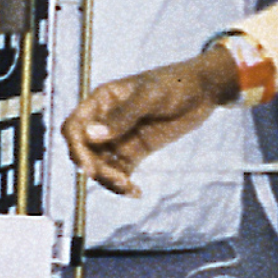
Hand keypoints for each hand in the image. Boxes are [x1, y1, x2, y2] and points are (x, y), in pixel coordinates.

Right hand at [65, 47, 238, 196]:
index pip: (74, 127)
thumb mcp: (149, 97)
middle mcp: (105, 120)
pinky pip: (120, 171)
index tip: (90, 168)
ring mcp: (119, 137)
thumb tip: (91, 134)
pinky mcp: (135, 151)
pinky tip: (135, 192)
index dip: (76, 148)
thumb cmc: (175, 84)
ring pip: (100, 164)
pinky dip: (123, 184)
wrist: (203, 91)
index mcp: (101, 101)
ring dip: (109, 179)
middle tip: (119, 180)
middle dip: (95, 168)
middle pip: (84, 151)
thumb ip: (122, 116)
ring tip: (130, 188)